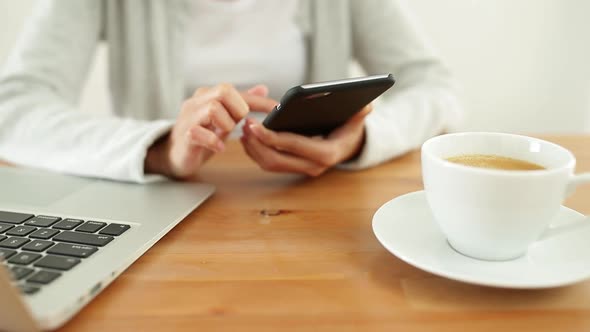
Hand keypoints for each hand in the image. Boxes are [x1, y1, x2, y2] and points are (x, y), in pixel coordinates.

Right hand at [145, 83, 276, 178]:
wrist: (175, 155)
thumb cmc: (201, 135)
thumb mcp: (225, 118)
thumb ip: (241, 103)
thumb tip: (263, 89)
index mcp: (208, 96)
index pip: (236, 90)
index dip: (259, 101)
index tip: (277, 110)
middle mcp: (197, 102)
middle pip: (223, 91)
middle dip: (238, 109)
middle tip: (239, 123)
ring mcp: (188, 118)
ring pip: (213, 108)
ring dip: (227, 124)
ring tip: (225, 134)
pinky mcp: (184, 136)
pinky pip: (199, 132)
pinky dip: (214, 141)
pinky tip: (219, 147)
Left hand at [240, 104, 371, 176]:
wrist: (350, 145)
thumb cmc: (350, 127)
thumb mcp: (357, 119)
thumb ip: (360, 113)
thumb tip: (366, 107)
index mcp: (326, 154)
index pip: (294, 146)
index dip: (273, 136)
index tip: (256, 125)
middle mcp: (313, 167)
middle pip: (277, 160)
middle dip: (257, 144)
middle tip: (245, 125)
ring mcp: (302, 169)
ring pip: (270, 164)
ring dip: (253, 149)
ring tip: (244, 130)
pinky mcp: (293, 167)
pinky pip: (270, 163)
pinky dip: (256, 152)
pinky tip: (248, 137)